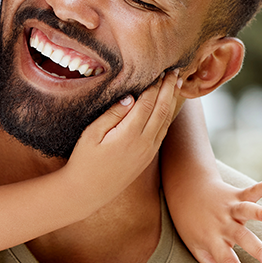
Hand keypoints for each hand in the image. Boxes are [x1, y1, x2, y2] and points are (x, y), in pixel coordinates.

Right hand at [65, 70, 184, 208]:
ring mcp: (148, 151)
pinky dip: (168, 116)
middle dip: (169, 89)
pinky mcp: (148, 158)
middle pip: (162, 109)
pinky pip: (162, 132)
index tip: (159, 70)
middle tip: (175, 71)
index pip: (148, 103)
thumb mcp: (91, 134)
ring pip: (166, 121)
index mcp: (129, 134)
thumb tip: (130, 97)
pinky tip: (168, 106)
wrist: (88, 192)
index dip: (155, 85)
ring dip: (172, 101)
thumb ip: (112, 114)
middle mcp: (144, 143)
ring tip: (177, 84)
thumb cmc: (84, 160)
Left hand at [175, 177, 261, 262]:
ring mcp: (229, 208)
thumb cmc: (191, 224)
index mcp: (213, 241)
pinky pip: (250, 190)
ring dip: (258, 212)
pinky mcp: (235, 195)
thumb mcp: (196, 249)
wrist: (184, 190)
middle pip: (242, 239)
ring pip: (245, 211)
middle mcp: (223, 225)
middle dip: (258, 250)